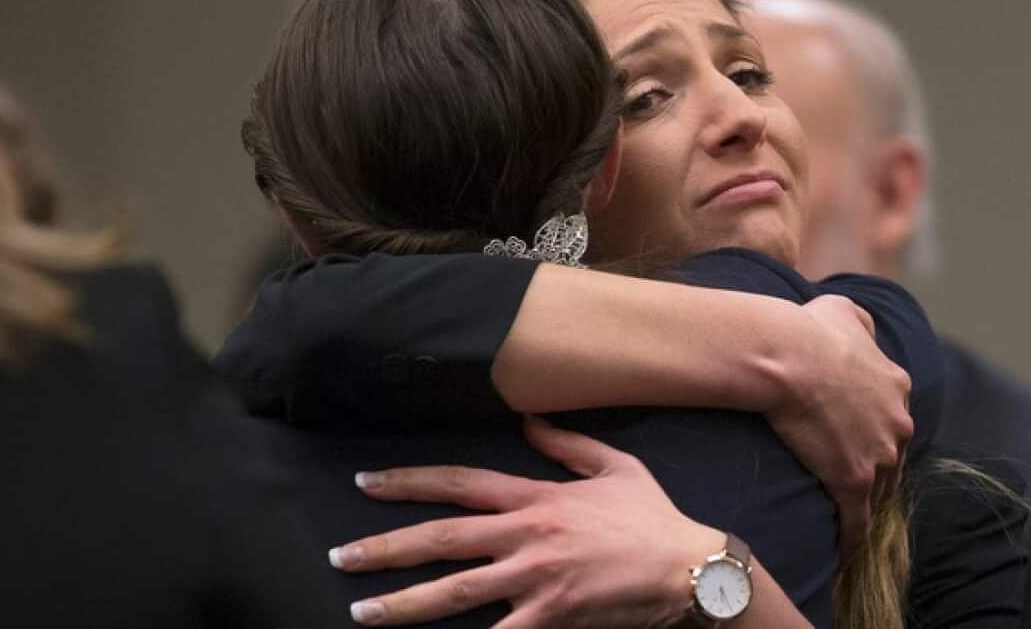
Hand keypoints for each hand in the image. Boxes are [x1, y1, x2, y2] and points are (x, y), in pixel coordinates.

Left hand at [329, 417, 722, 627]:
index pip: (459, 484)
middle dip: (385, 548)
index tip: (366, 483)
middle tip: (341, 556)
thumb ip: (565, 444)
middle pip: (441, 540)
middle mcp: (526, 536)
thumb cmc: (652, 519)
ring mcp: (535, 580)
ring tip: (360, 611)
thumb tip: (526, 420)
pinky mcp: (551, 617)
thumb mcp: (614, 466)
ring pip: (455, 592)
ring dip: (402, 603)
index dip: (409, 483)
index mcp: (536, 499)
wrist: (689, 569)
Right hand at [766, 294, 912, 560]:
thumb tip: (864, 328)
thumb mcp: (843, 311)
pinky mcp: (854, 481)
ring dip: (866, 504)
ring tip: (849, 519)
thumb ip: (860, 322)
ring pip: (879, 490)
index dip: (874, 430)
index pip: (892, 418)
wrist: (787, 357)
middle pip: (892, 457)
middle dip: (876, 469)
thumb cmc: (808, 330)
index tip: (857, 438)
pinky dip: (852, 537)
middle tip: (852, 480)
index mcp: (895, 386)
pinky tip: (845, 553)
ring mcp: (878, 455)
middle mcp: (896, 423)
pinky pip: (857, 519)